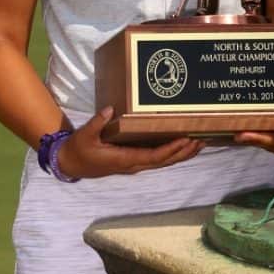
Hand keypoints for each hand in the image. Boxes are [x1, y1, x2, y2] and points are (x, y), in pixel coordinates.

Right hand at [55, 107, 202, 178]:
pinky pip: (157, 159)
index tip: (185, 139)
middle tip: (201, 139)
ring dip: (182, 154)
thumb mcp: (84, 135)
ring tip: (200, 143)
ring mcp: (134, 164)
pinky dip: (173, 154)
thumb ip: (97, 123)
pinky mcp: (134, 160)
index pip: (153, 156)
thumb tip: (109, 109)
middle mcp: (133, 164)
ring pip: (163, 162)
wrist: (71, 164)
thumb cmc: (79, 149)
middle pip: (164, 161)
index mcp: (123, 159)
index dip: (170, 149)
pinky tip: (183, 146)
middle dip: (183, 152)